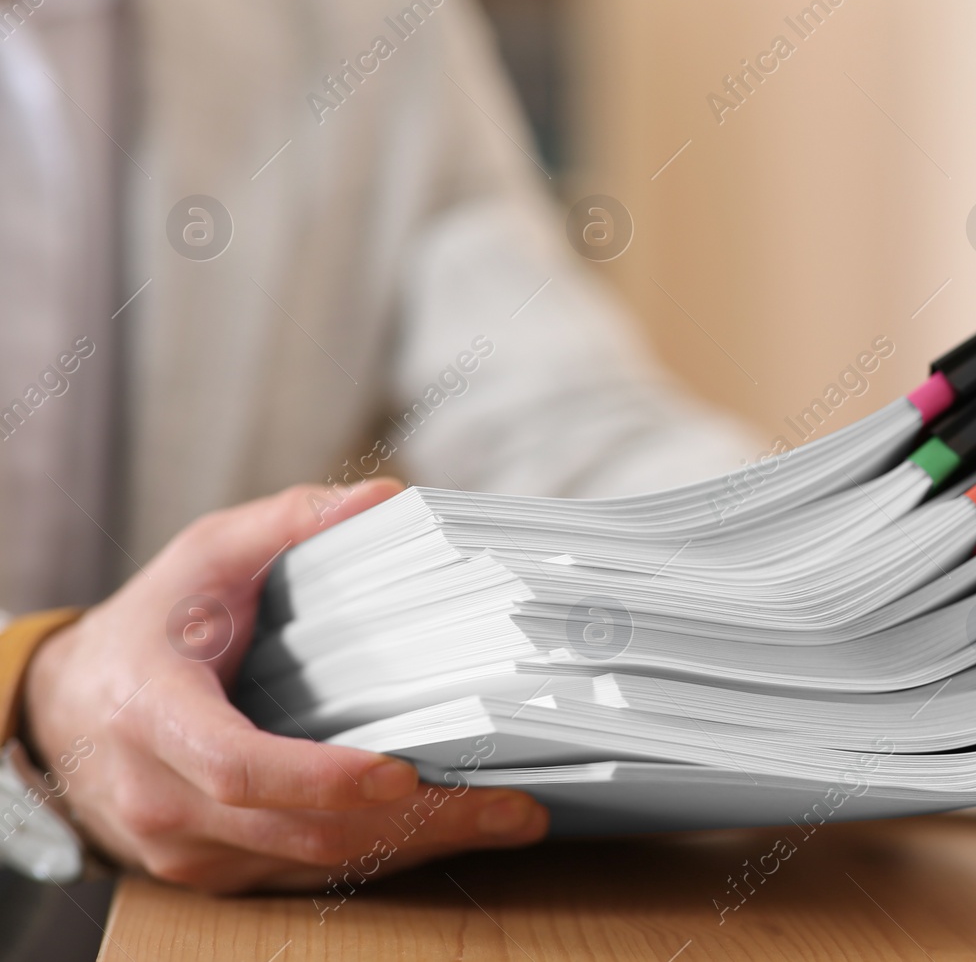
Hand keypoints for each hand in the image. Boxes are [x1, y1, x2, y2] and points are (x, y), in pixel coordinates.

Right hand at [21, 479, 548, 893]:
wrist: (71, 707)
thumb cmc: (154, 624)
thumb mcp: (207, 555)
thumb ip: (289, 522)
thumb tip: (383, 497)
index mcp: (153, 713)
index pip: (238, 765)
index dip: (321, 777)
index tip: (401, 772)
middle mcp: (164, 798)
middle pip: (300, 831)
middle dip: (414, 824)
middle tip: (509, 807)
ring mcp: (188, 848)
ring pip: (313, 864)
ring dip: (414, 848)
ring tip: (506, 819)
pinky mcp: (217, 871)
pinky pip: (307, 874)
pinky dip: (383, 855)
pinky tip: (453, 831)